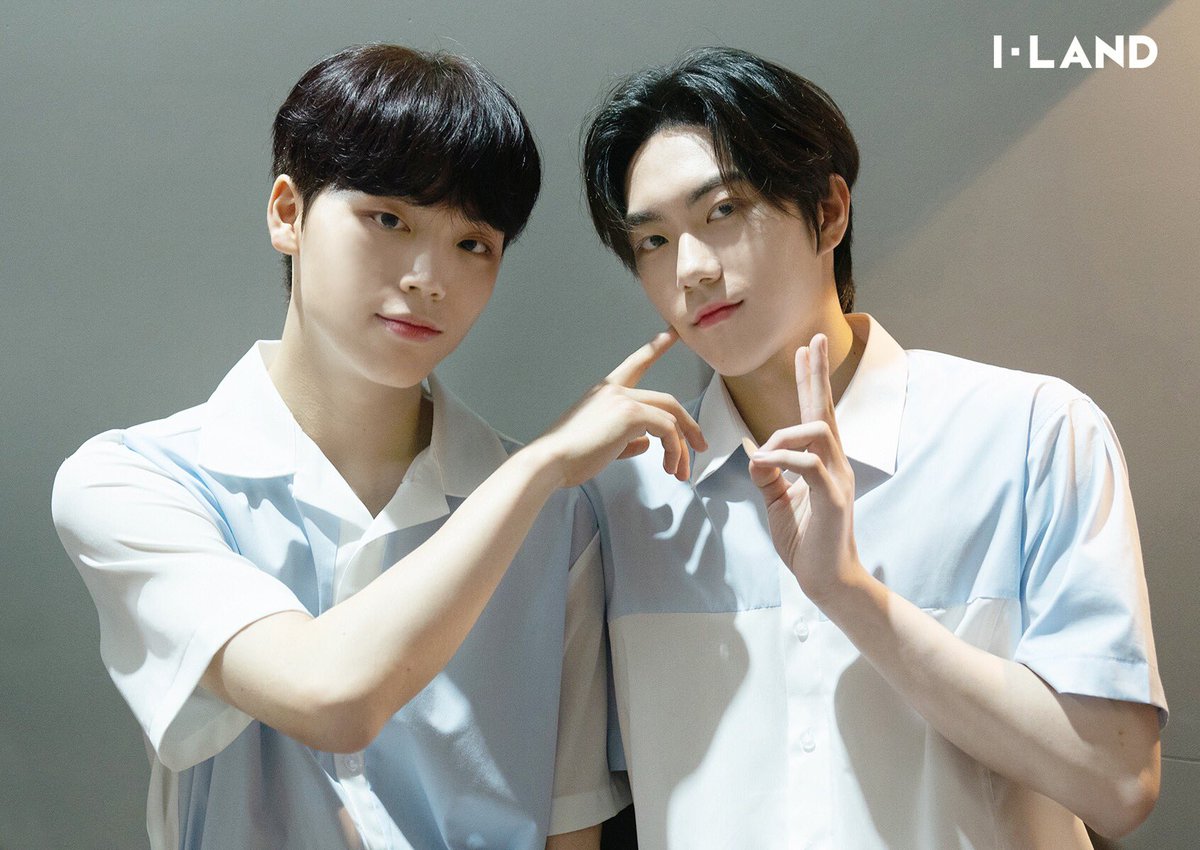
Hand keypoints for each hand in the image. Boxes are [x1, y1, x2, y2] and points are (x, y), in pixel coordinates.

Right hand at [529, 329, 706, 488]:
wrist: (551, 460)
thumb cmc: (569, 456)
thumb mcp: (601, 443)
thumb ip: (627, 439)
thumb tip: (647, 443)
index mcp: (605, 391)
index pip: (636, 363)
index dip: (656, 347)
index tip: (672, 332)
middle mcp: (615, 389)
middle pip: (667, 400)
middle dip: (689, 425)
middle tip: (700, 447)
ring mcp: (624, 399)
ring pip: (671, 416)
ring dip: (682, 446)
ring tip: (680, 471)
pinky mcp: (631, 414)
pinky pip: (667, 429)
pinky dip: (674, 450)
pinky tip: (667, 466)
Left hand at [745, 334, 862, 603]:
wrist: (825, 579)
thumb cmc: (805, 540)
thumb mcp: (778, 500)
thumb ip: (768, 473)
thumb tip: (754, 451)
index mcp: (823, 461)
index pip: (816, 413)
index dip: (811, 381)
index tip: (804, 350)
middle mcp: (836, 463)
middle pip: (825, 410)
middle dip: (816, 375)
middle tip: (812, 341)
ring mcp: (838, 479)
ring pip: (816, 432)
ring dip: (784, 435)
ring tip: (764, 455)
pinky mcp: (834, 499)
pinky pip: (810, 465)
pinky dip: (784, 460)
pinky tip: (766, 466)